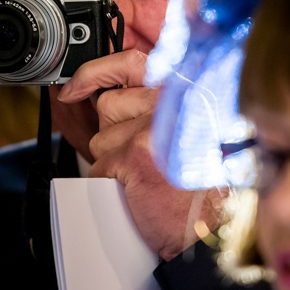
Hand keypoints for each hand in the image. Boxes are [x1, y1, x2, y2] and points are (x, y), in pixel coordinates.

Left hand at [58, 50, 218, 261]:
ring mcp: (152, 126)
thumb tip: (112, 93)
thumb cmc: (206, 185)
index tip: (74, 87)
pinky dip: (111, 184)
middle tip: (139, 155)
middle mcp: (171, 101)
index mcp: (186, 89)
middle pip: (109, 104)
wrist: (215, 228)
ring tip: (147, 175)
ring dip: (113, 161)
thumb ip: (160, 104)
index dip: (95, 72)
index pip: (131, 62)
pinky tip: (139, 192)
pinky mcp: (135, 155)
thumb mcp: (191, 128)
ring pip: (101, 138)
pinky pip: (100, 166)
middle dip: (113, 132)